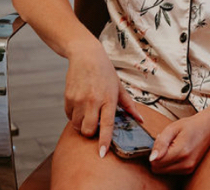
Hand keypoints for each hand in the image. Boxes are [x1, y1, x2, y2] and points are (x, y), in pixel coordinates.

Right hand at [64, 40, 140, 157]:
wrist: (85, 55)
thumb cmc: (105, 71)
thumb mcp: (119, 86)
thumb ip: (129, 105)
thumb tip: (141, 119)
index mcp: (108, 99)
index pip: (107, 125)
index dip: (104, 141)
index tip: (102, 153)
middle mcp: (93, 101)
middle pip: (88, 130)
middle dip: (91, 133)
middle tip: (95, 126)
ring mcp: (79, 100)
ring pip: (77, 125)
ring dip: (82, 125)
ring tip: (88, 113)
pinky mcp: (68, 98)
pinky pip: (69, 116)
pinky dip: (73, 116)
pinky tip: (80, 106)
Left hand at [148, 111, 209, 174]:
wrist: (208, 128)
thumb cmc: (190, 125)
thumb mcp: (172, 128)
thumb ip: (160, 143)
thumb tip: (152, 158)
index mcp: (181, 152)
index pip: (156, 162)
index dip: (154, 152)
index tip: (160, 141)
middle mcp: (185, 163)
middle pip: (158, 169)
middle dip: (158, 157)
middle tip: (167, 144)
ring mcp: (188, 168)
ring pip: (163, 171)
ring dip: (164, 160)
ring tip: (173, 147)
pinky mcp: (189, 170)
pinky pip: (171, 171)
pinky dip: (169, 163)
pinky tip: (176, 152)